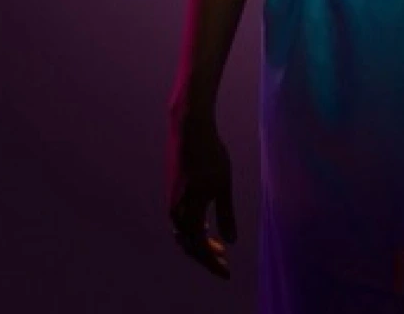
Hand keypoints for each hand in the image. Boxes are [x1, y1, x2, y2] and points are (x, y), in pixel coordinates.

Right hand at [166, 110, 235, 279]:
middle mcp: (175, 211)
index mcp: (188, 209)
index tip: (227, 272)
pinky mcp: (173, 194)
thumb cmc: (211, 154)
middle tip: (224, 262)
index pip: (199, 247)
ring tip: (218, 248)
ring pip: (183, 234)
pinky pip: (181, 222)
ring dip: (199, 244)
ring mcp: (172, 202)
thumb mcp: (223, 184)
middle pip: (189, 245)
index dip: (212, 262)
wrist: (190, 129)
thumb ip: (226, 213)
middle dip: (206, 257)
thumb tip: (231, 241)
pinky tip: (208, 226)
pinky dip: (194, 230)